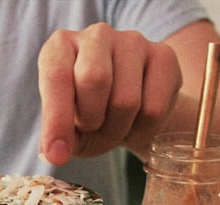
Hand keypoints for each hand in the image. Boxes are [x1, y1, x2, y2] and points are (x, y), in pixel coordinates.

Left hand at [37, 23, 181, 164]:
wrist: (134, 108)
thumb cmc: (91, 113)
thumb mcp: (68, 128)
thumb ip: (58, 137)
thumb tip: (55, 152)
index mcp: (61, 47)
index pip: (57, 76)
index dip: (57, 119)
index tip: (57, 154)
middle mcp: (96, 36)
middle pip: (95, 80)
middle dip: (92, 119)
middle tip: (93, 129)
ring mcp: (132, 42)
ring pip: (126, 100)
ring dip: (118, 129)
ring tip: (115, 126)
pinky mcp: (163, 56)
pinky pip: (154, 108)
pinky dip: (144, 129)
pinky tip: (138, 120)